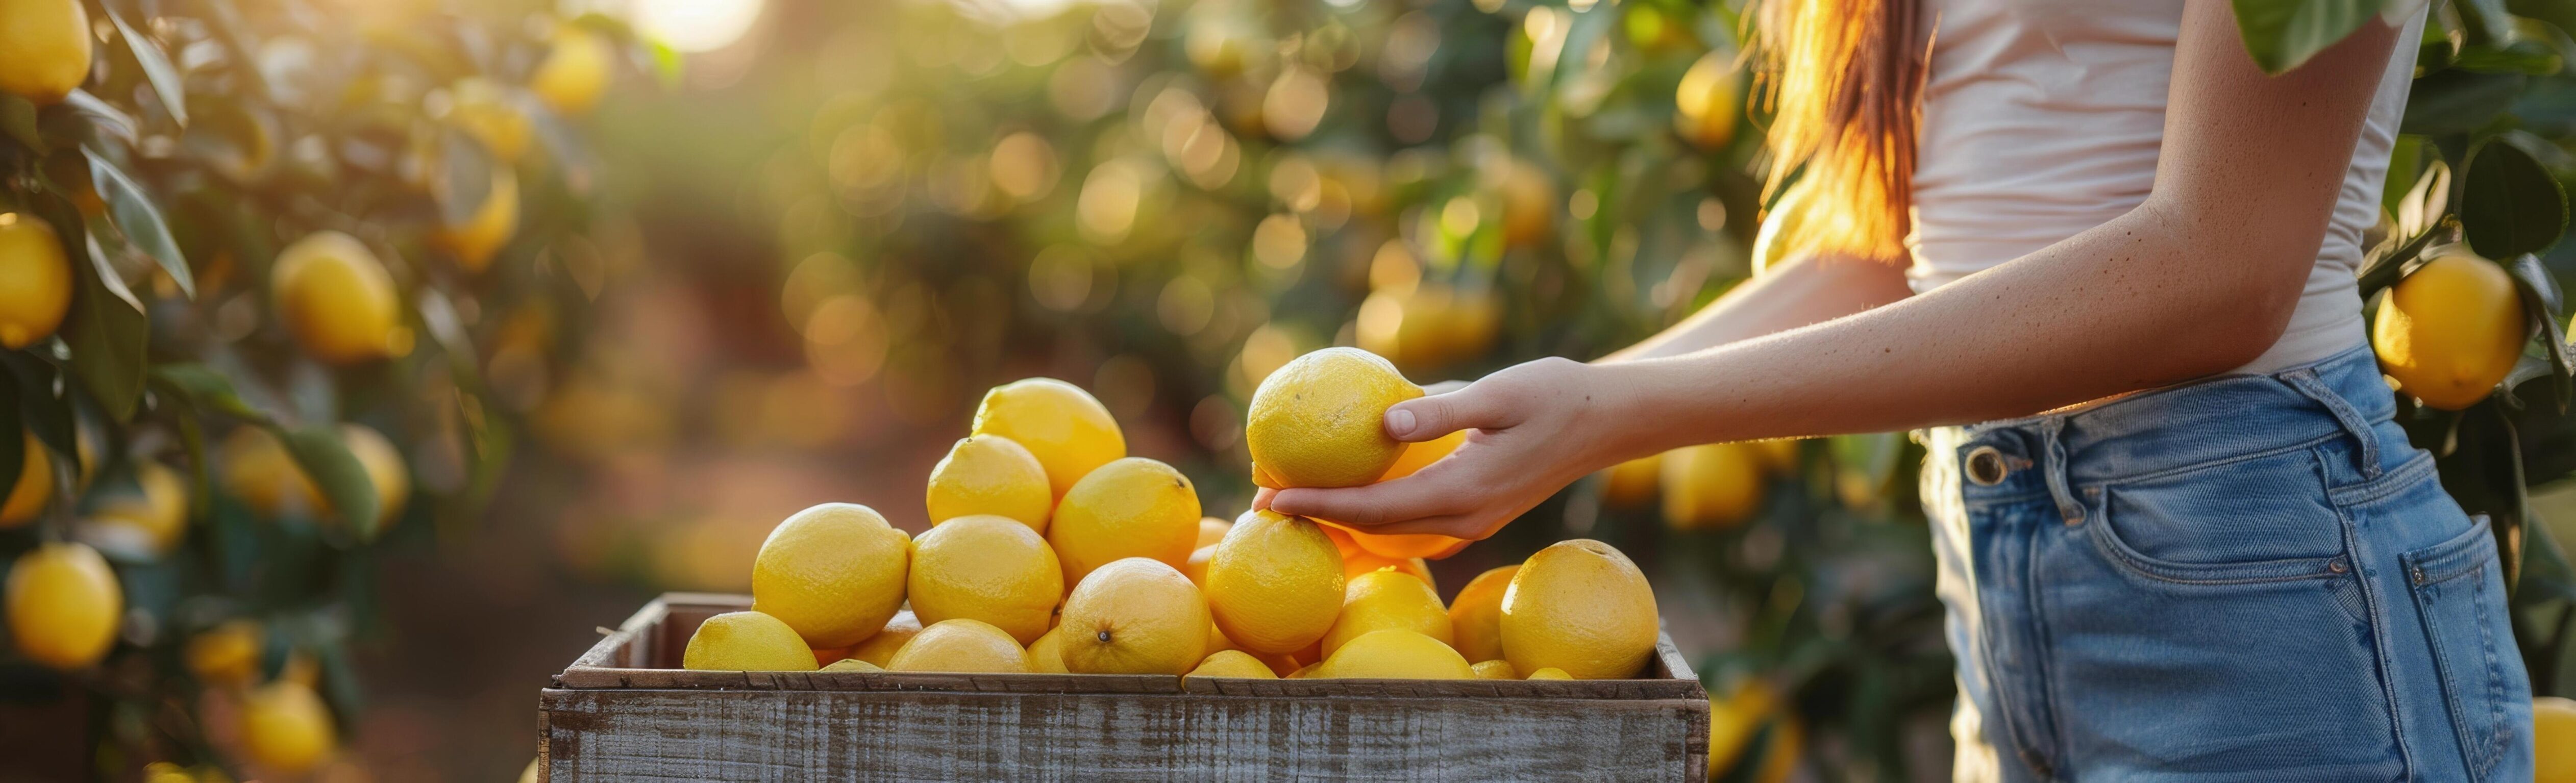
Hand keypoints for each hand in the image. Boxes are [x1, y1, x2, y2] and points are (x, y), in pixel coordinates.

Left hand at [1265, 357, 1621, 539]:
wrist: (1609, 419)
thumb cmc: (1556, 394)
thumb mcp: (1498, 392)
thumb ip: (1441, 410)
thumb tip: (1381, 420)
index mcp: (1464, 491)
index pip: (1373, 509)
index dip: (1317, 504)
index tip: (1268, 498)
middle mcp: (1464, 518)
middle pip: (1372, 528)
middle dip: (1315, 516)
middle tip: (1257, 499)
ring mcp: (1471, 520)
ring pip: (1389, 530)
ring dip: (1338, 517)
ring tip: (1287, 497)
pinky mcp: (1476, 510)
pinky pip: (1410, 521)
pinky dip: (1371, 513)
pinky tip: (1345, 494)